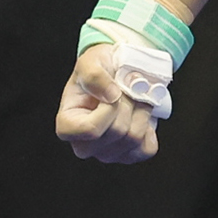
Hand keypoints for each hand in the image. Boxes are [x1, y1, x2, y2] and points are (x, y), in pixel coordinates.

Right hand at [56, 43, 160, 163]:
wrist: (118, 72)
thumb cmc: (99, 68)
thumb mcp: (91, 61)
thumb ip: (94, 75)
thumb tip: (111, 95)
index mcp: (67, 124)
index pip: (91, 129)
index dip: (109, 109)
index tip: (113, 90)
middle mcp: (84, 144)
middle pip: (117, 133)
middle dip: (128, 104)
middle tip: (127, 88)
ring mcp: (106, 153)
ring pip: (134, 139)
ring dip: (141, 111)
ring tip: (134, 98)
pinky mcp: (128, 156)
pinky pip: (147, 149)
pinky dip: (150, 128)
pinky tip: (139, 115)